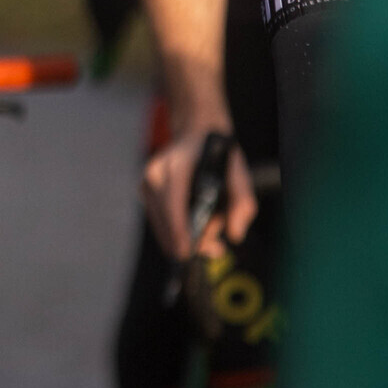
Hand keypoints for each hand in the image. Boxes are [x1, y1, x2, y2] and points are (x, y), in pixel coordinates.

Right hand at [141, 119, 254, 261]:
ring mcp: (145, 184)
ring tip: (210, 232)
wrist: (196, 133)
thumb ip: (243, 203)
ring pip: (162, 228)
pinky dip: (177, 231)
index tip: (186, 253)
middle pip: (166, 223)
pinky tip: (195, 225)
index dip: (180, 232)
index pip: (173, 205)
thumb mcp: (240, 174)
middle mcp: (154, 176)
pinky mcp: (144, 193)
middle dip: (191, 241)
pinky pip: (160, 224)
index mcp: (175, 167)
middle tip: (217, 247)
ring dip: (184, 238)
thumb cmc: (219, 154)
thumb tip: (234, 235)